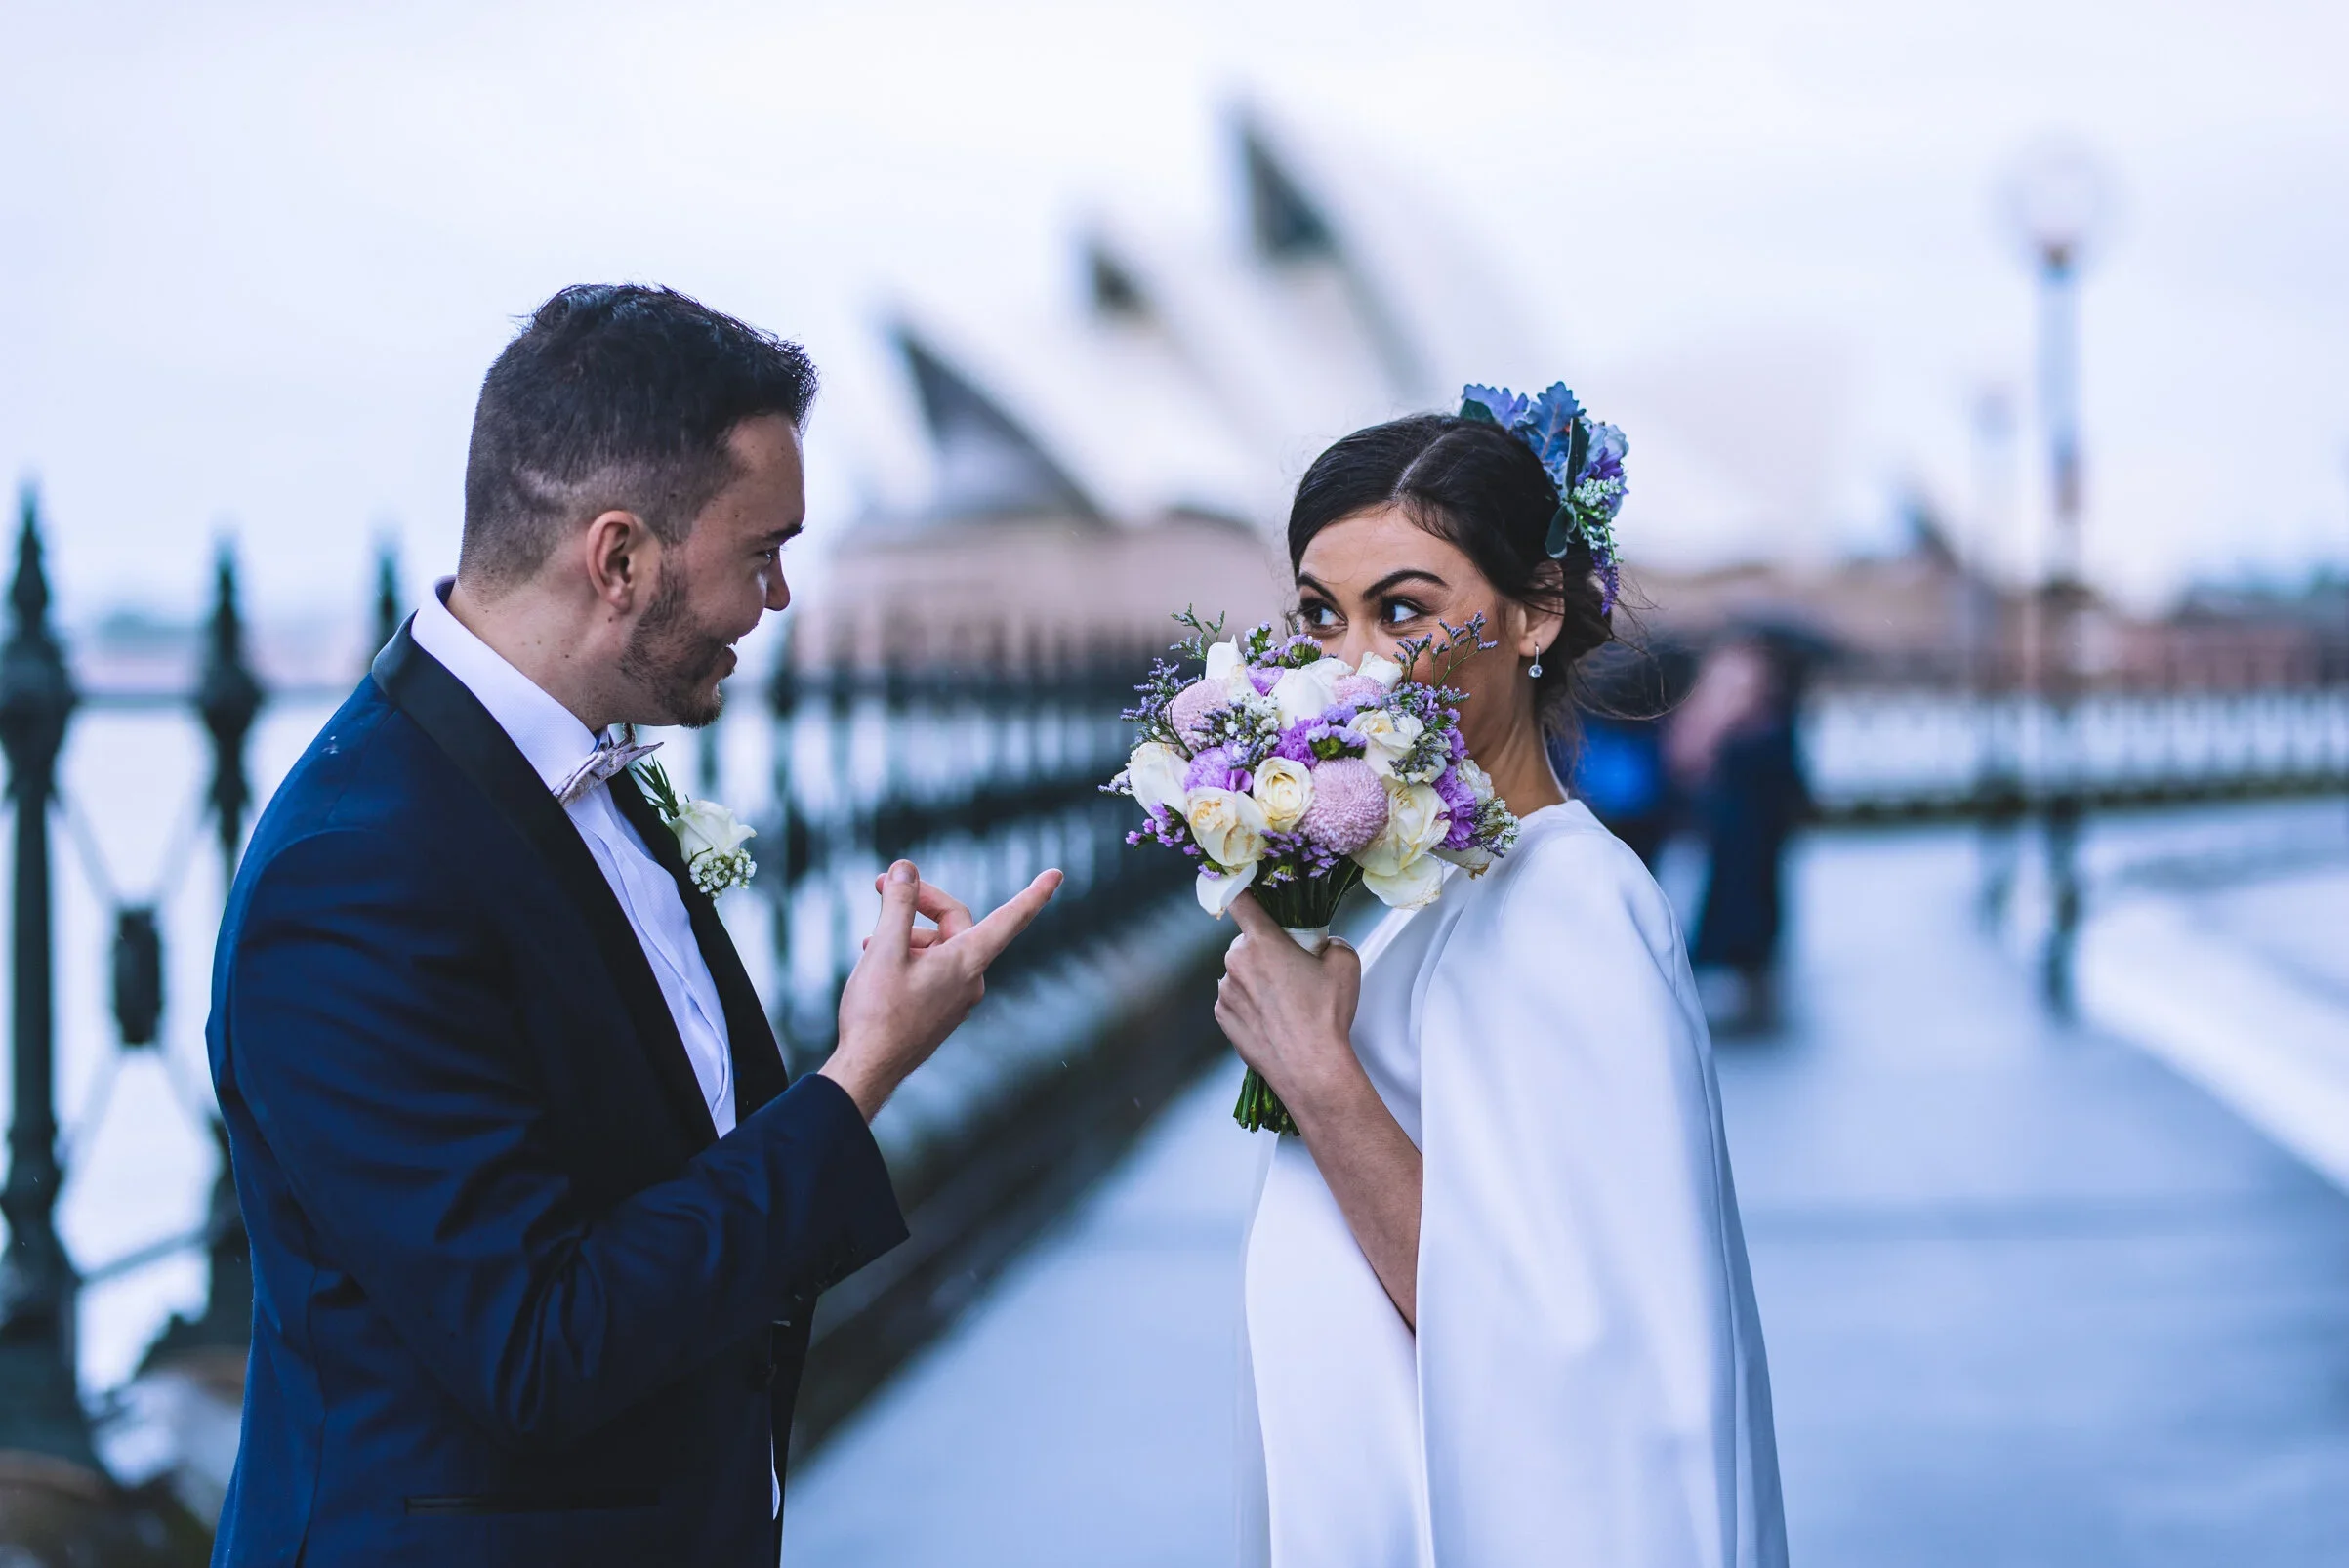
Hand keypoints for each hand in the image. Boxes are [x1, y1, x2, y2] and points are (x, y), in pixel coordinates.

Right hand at [821, 860, 1062, 1119]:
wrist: (867, 1069)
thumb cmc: (877, 1011)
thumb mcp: (884, 947)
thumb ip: (899, 903)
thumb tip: (906, 869)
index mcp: (968, 962)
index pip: (1011, 917)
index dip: (1034, 894)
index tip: (1056, 874)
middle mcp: (971, 981)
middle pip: (956, 924)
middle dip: (921, 904)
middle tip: (880, 885)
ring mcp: (956, 1000)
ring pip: (940, 949)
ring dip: (908, 935)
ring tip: (869, 940)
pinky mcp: (941, 1014)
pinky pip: (934, 972)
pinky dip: (910, 957)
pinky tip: (878, 961)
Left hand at [1215, 892, 1363, 1119]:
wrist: (1311, 1068)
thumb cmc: (1326, 1014)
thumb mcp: (1345, 963)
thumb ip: (1329, 941)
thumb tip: (1320, 945)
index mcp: (1261, 942)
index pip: (1239, 900)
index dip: (1237, 886)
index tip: (1235, 880)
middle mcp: (1235, 962)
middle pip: (1247, 943)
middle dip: (1266, 950)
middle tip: (1293, 971)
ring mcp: (1225, 992)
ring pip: (1241, 973)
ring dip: (1257, 979)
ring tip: (1286, 1004)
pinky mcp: (1223, 1017)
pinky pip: (1235, 999)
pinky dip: (1250, 1003)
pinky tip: (1273, 1019)